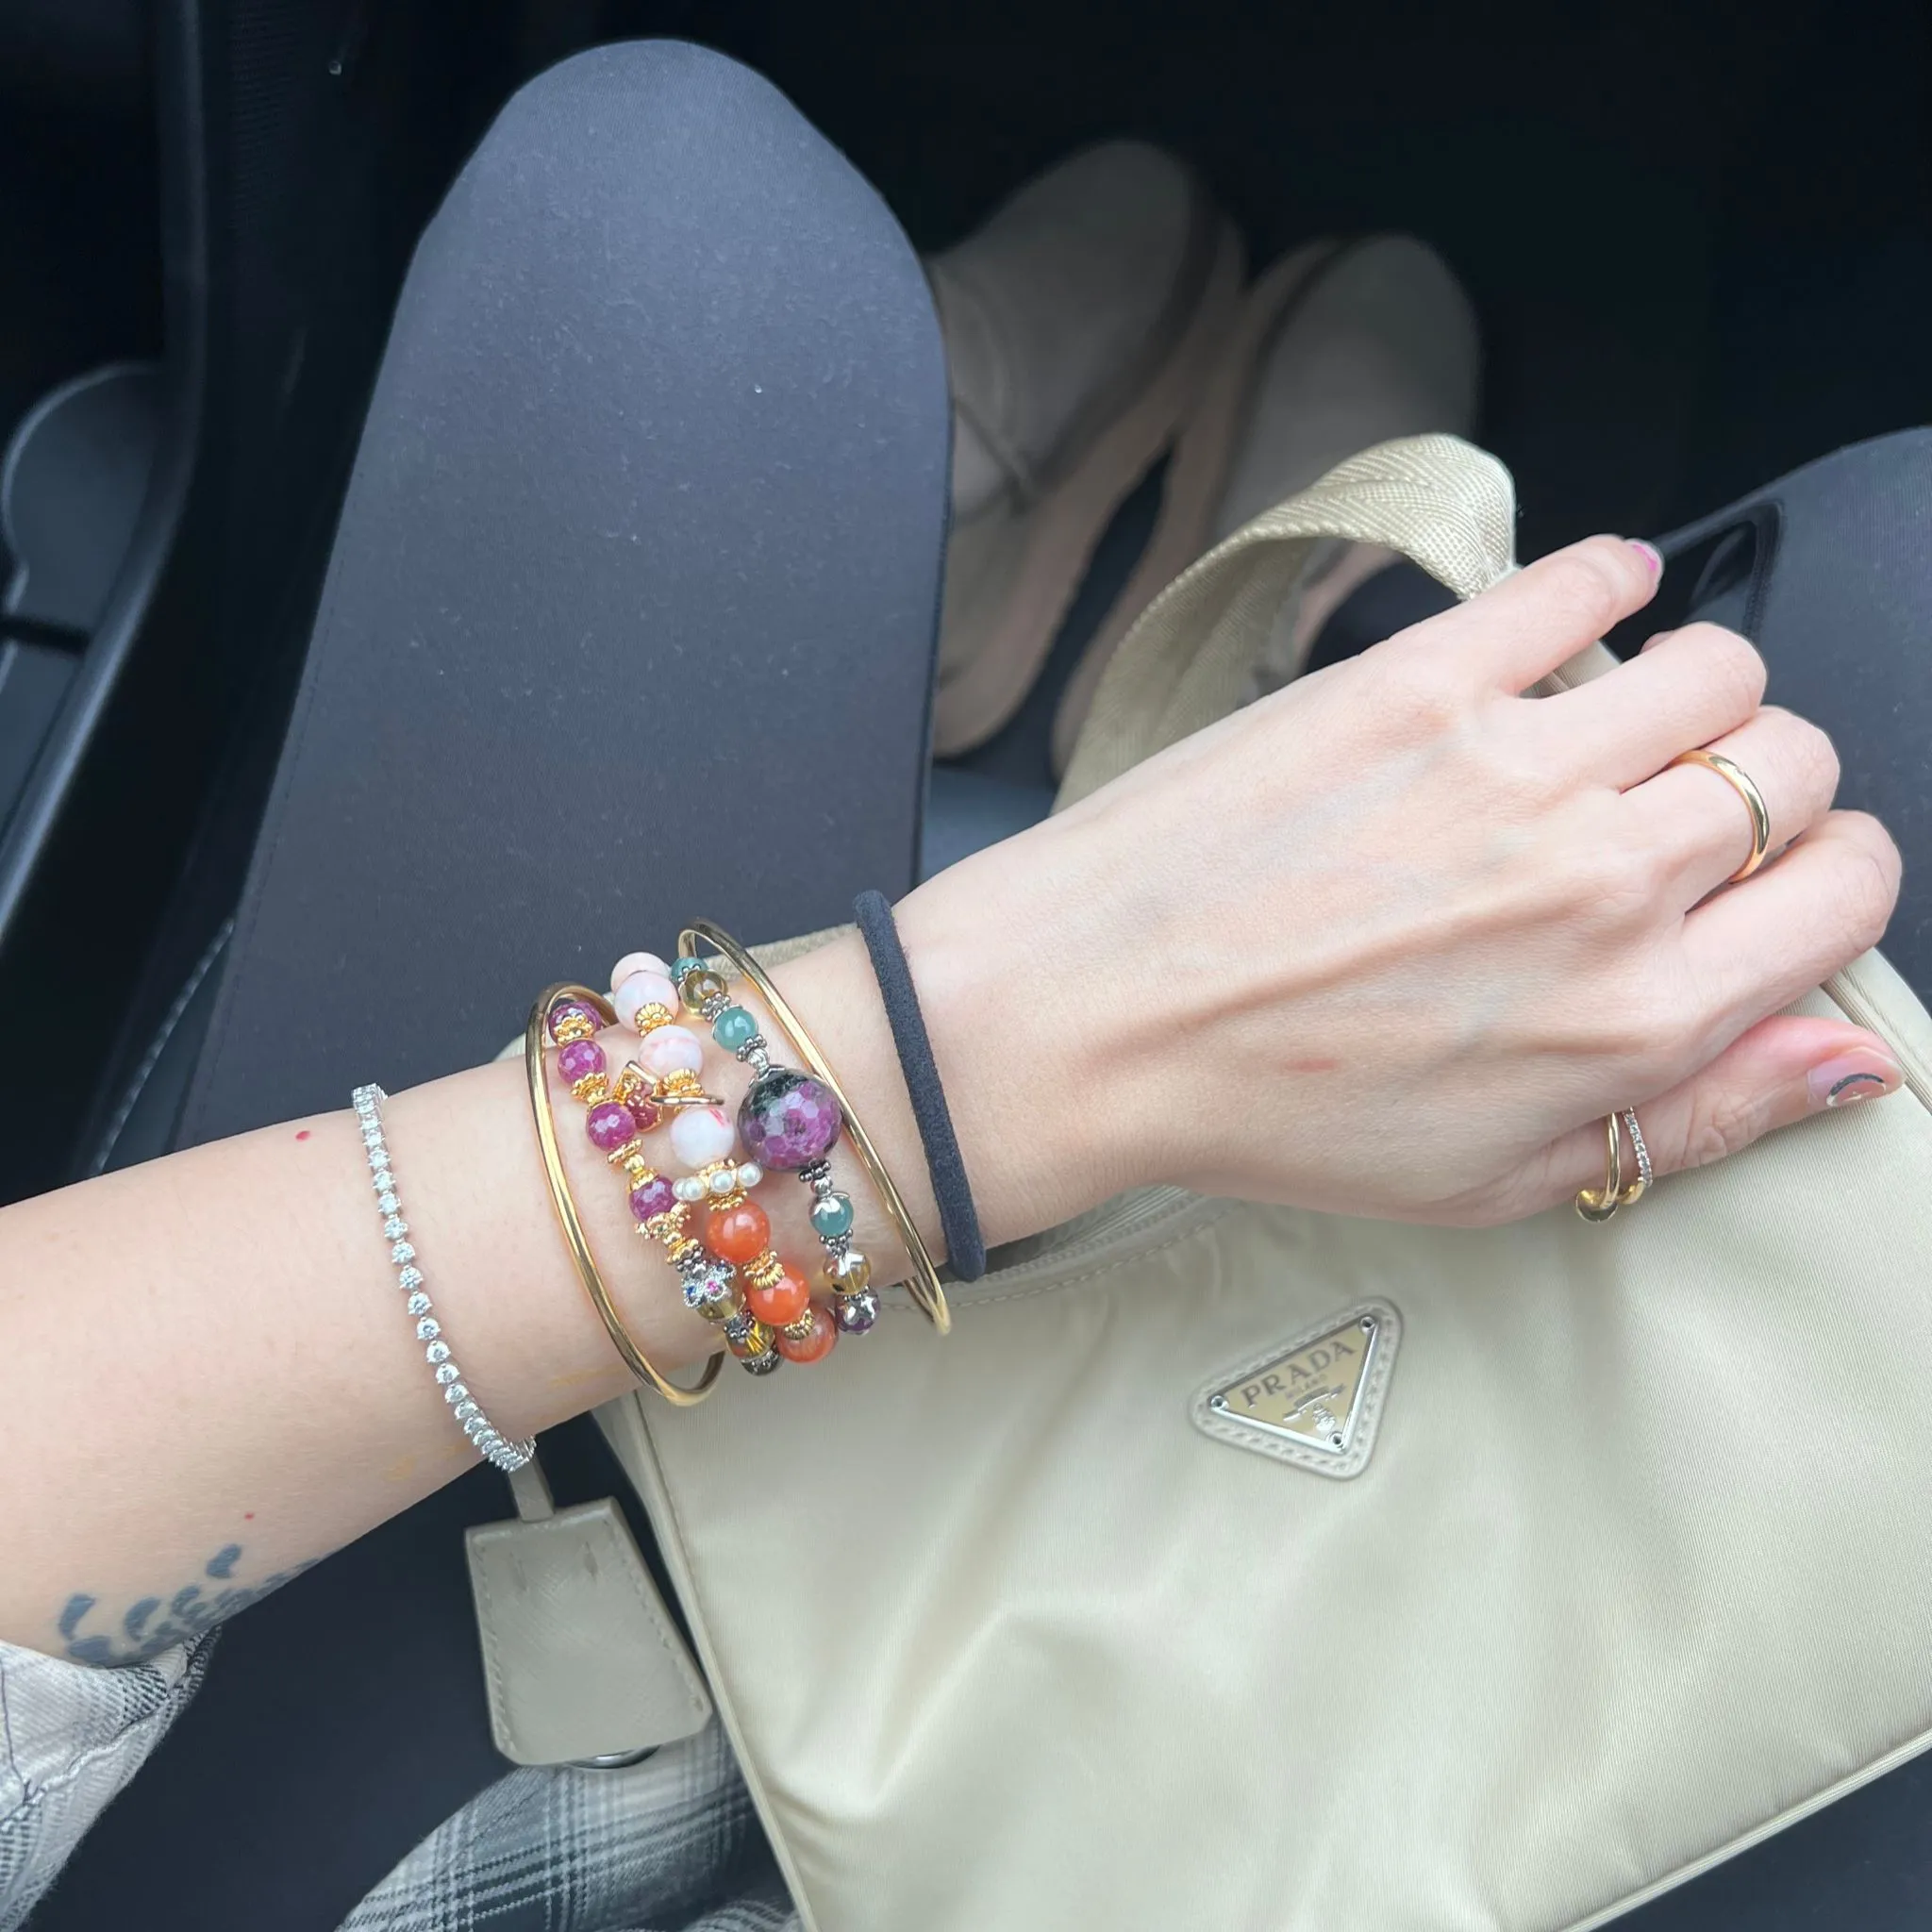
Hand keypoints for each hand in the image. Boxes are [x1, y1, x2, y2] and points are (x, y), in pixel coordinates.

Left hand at [894, 536, 1903, 1228]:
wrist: (1090, 1018)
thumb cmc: (1272, 1113)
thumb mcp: (1498, 1180)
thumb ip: (1699, 1116)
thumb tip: (1859, 1055)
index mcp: (1636, 1015)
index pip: (1845, 890)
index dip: (1827, 880)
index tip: (1770, 881)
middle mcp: (1602, 879)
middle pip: (1793, 767)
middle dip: (1761, 789)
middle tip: (1672, 812)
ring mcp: (1509, 764)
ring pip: (1715, 667)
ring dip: (1694, 691)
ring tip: (1616, 725)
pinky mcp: (1414, 679)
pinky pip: (1577, 581)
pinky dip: (1608, 577)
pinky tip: (1589, 603)